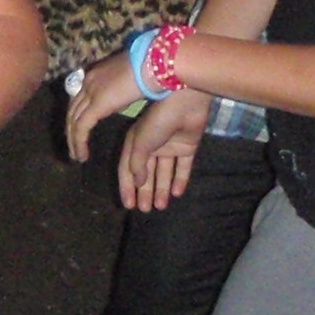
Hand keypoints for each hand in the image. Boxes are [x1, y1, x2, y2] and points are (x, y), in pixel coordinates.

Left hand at [63, 49, 143, 162]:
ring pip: (73, 121)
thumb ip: (121, 87)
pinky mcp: (96, 104)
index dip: (77, 115)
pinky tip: (83, 156)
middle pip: (72, 110)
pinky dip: (79, 143)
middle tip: (73, 147)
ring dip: (73, 141)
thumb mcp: (131, 78)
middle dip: (71, 130)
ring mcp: (90, 92)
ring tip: (77, 156)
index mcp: (95, 75)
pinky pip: (81, 128)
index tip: (78, 130)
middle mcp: (87, 82)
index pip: (78, 98)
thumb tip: (123, 95)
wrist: (154, 62)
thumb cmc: (151, 68)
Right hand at [116, 89, 210, 211]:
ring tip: (161, 207)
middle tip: (145, 210)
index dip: (127, 187)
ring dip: (162, 189)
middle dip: (145, 192)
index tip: (128, 205)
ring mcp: (170, 147)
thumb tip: (137, 181)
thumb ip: (137, 164)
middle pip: (147, 174)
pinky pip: (183, 167)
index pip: (128, 170)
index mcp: (136, 143)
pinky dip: (180, 180)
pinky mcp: (187, 147)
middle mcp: (152, 146)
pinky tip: (177, 194)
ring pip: (164, 173)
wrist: (184, 103)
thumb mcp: (140, 142)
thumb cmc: (157, 121)